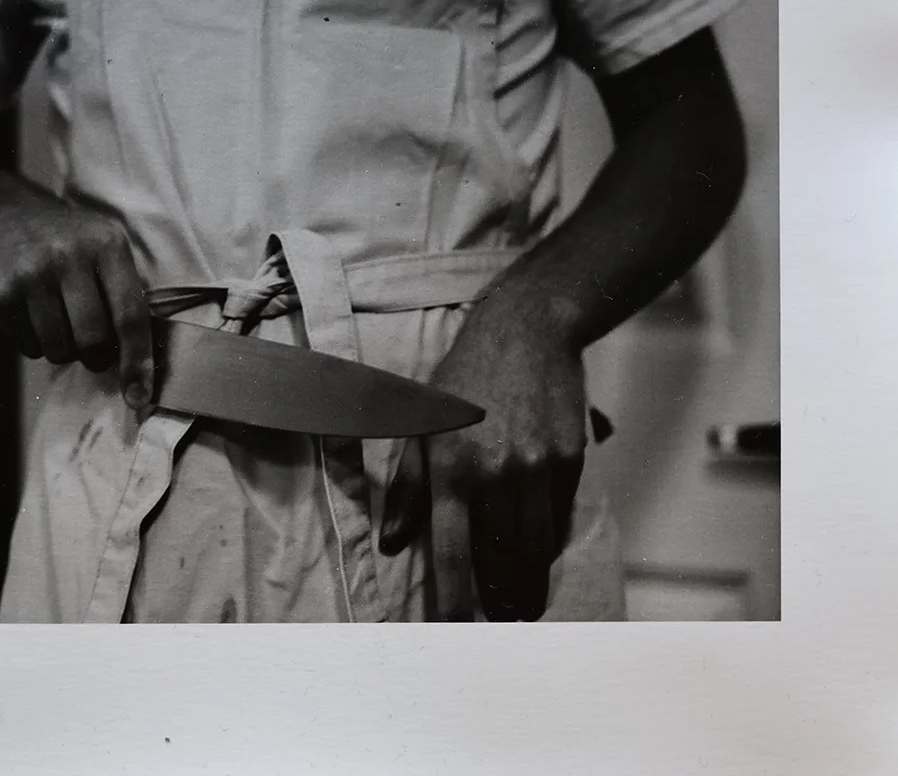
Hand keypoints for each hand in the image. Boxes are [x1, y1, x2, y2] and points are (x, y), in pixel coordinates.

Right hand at [0, 189, 152, 408]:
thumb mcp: (103, 244)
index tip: (139, 396)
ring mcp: (29, 274)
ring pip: (58, 349)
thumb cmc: (64, 237)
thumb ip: (123, 292)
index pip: (129, 316)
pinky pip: (28, 345)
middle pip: (93, 340)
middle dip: (95, 356)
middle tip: (92, 349)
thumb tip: (140, 360)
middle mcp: (67, 256)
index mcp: (105, 245)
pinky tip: (31, 313)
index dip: (137, 361)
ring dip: (62, 349)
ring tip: (58, 321)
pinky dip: (34, 341)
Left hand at [379, 296, 586, 620]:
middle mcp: (494, 473)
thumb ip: (407, 488)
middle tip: (500, 625)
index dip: (456, 601)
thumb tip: (394, 542)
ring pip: (535, 549)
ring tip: (523, 607)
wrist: (525, 332)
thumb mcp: (419, 423)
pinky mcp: (569, 459)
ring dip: (529, 585)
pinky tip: (539, 555)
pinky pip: (558, 518)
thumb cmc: (461, 379)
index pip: (453, 553)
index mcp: (450, 467)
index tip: (457, 631)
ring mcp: (537, 468)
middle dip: (501, 601)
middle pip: (502, 561)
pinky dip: (548, 543)